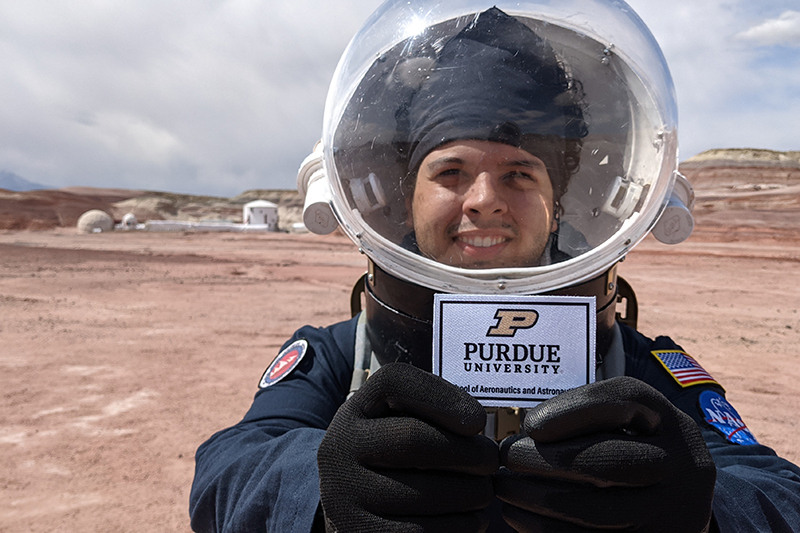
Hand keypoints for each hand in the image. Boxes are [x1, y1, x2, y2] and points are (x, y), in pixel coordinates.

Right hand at [317, 362, 498, 531]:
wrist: (353, 511)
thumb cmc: (393, 460)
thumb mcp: (396, 425)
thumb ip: (428, 411)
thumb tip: (475, 424)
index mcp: (352, 411)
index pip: (395, 382)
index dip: (443, 396)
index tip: (478, 421)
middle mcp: (337, 449)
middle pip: (415, 439)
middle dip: (467, 451)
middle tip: (492, 461)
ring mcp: (342, 497)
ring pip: (425, 492)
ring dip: (471, 493)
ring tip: (484, 492)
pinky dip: (461, 527)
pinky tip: (472, 520)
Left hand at [495, 377, 715, 531]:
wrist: (680, 505)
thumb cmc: (633, 450)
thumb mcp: (627, 424)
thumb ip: (586, 417)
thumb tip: (529, 431)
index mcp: (670, 421)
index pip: (625, 398)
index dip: (573, 408)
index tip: (530, 423)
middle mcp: (683, 465)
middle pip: (608, 458)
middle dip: (545, 459)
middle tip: (506, 457)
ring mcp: (674, 513)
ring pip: (595, 509)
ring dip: (537, 499)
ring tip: (504, 487)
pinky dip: (547, 530)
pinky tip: (518, 516)